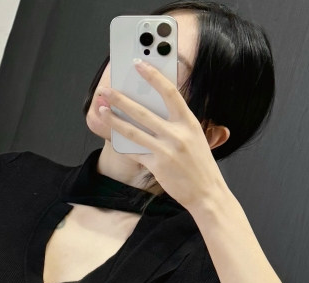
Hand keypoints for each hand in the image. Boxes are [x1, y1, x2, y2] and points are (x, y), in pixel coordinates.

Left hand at [96, 59, 225, 211]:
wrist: (206, 193)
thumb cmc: (200, 164)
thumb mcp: (195, 137)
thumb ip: (177, 123)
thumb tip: (153, 110)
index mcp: (189, 122)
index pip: (169, 92)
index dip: (152, 76)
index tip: (138, 64)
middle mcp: (177, 134)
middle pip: (143, 111)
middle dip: (121, 99)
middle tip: (107, 90)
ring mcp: (166, 150)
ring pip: (133, 131)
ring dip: (114, 119)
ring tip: (102, 110)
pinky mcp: (157, 165)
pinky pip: (135, 151)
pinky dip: (123, 143)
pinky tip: (112, 135)